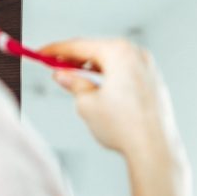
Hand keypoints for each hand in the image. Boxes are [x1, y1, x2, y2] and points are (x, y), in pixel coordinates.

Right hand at [38, 38, 181, 160]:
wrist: (154, 149)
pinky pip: (127, 74)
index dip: (57, 50)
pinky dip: (110, 78)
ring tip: (75, 79)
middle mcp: (137, 54)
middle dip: (75, 59)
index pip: (80, 46)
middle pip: (98, 51)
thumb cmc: (123, 127)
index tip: (42, 53)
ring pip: (114, 63)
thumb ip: (73, 84)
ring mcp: (149, 68)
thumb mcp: (87, 104)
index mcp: (119, 52)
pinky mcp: (155, 84)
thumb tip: (63, 75)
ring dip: (93, 69)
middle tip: (56, 66)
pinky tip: (100, 89)